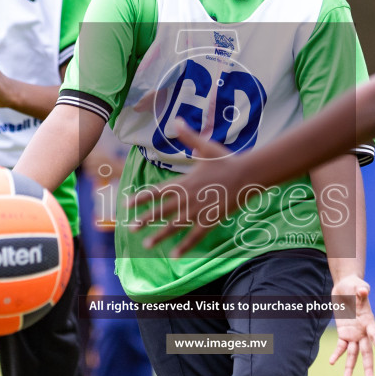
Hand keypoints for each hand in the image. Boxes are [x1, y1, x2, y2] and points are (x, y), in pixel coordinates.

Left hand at [127, 121, 250, 255]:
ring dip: (159, 235)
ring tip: (146, 245)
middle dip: (144, 219)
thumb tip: (176, 121)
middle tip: (130, 228)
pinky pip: (195, 235)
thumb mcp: (206, 146)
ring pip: (174, 225)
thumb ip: (189, 136)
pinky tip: (175, 255)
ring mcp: (198, 210)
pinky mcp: (210, 220)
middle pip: (161, 210)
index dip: (140, 198)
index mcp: (183, 181)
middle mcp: (187, 197)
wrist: (247, 174)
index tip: (127, 205)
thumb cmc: (227, 160)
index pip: (156, 191)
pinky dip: (185, 246)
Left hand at [328, 274, 374, 375]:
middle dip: (368, 365)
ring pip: (353, 354)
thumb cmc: (355, 286)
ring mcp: (353, 334)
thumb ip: (361, 290)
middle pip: (366, 351)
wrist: (345, 288)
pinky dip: (337, 354)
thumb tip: (363, 291)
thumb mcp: (358, 286)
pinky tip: (332, 362)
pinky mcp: (343, 333)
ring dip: (350, 367)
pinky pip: (341, 347)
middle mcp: (363, 331)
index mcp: (369, 321)